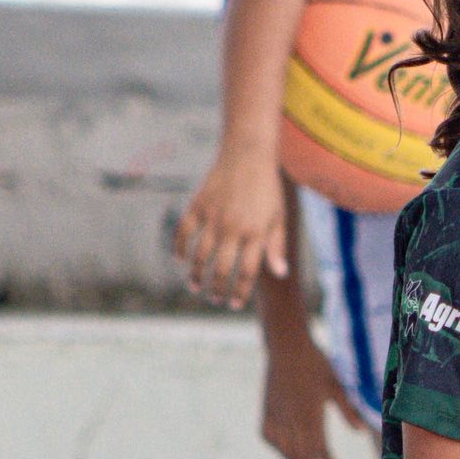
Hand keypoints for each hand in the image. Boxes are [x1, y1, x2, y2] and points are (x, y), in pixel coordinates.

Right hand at [173, 148, 287, 308]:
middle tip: (213, 299)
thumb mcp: (278, 217)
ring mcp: (214, 216)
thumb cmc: (267, 188)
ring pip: (199, 255)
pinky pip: (183, 231)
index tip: (233, 304)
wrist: (248, 154)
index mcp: (256, 233)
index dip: (239, 292)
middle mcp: (234, 228)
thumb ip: (277, 246)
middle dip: (216, 289)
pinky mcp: (198, 205)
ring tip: (194, 286)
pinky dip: (179, 247)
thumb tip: (280, 274)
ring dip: (195, 275)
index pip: (247, 273)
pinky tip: (180, 260)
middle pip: (222, 269)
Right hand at [262, 333, 371, 458]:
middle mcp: (292, 419)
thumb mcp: (337, 385)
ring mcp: (276, 415)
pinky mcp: (266, 410)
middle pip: (302, 455)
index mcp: (311, 414)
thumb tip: (361, 432)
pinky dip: (278, 448)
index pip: (319, 449)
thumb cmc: (316, 363)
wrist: (287, 345)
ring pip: (284, 449)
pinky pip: (269, 436)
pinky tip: (285, 452)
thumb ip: (348, 409)